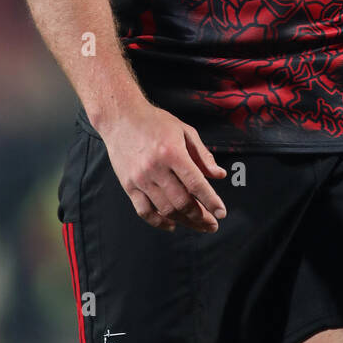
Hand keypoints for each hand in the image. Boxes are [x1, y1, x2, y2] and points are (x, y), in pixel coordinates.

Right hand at [95, 99, 227, 232]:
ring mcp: (140, 179)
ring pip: (165, 209)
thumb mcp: (184, 131)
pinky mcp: (128, 185)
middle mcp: (156, 168)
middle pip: (182, 201)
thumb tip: (219, 175)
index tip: (221, 213)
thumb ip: (203, 155)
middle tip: (212, 224)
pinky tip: (172, 224)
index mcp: (172, 153)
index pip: (196, 183)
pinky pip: (144, 211)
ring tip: (197, 224)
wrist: (121, 118)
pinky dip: (159, 222)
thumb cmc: (155, 122)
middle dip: (200, 217)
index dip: (211, 201)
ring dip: (184, 221)